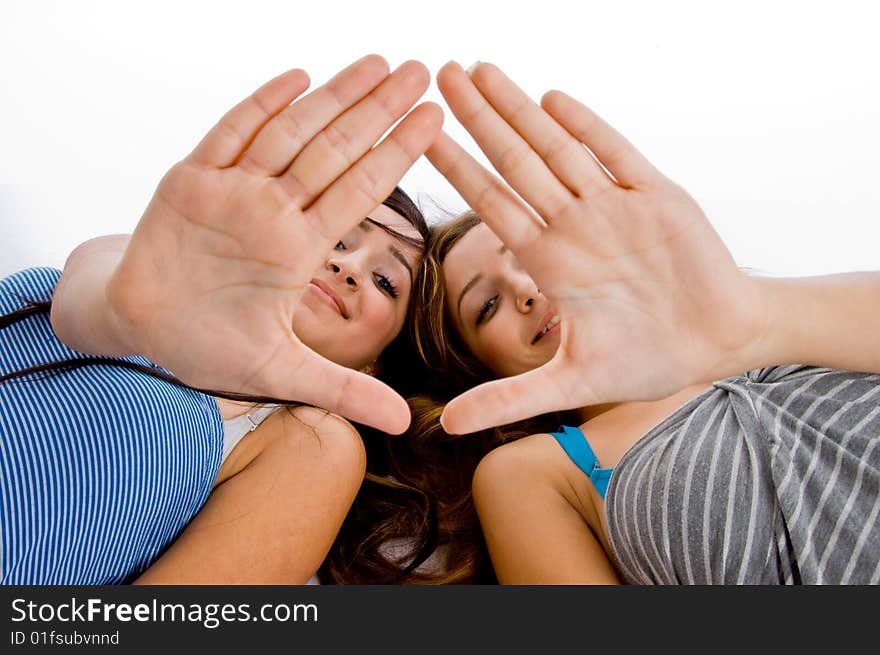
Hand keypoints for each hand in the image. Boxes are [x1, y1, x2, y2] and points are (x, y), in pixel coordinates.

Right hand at [106, 55, 441, 433]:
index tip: (436, 121)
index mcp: (300, 249)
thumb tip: (406, 425)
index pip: (360, 192)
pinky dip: (259, 108)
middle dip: (378, 112)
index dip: (397, 156)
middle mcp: (274, 212)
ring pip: (291, 135)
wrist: (142, 331)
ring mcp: (233, 192)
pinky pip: (227, 137)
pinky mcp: (188, 182)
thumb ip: (344, 390)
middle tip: (424, 72)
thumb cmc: (209, 348)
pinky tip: (297, 78)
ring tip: (379, 64)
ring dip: (333, 99)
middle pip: (336, 152)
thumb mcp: (282, 374)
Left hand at [427, 61, 765, 433]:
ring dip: (520, 110)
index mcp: (549, 260)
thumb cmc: (648, 360)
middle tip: (438, 74)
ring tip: (481, 70)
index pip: (490, 203)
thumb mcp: (571, 383)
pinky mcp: (656, 195)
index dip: (455, 168)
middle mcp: (573, 224)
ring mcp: (612, 206)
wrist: (719, 342)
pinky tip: (552, 99)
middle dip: (478, 119)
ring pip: (556, 148)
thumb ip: (509, 398)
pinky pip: (616, 154)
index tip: (419, 134)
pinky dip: (586, 128)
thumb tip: (446, 427)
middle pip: (514, 162)